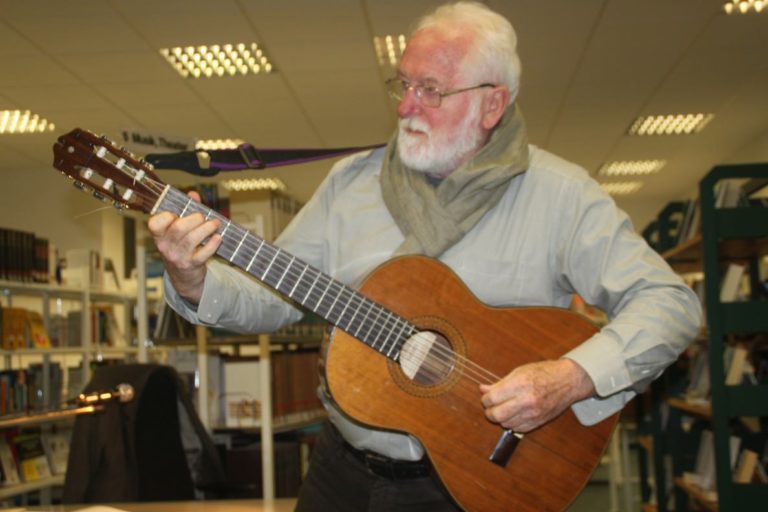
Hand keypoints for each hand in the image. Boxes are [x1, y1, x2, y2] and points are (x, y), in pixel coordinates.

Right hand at [147, 191, 221, 303]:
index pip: (155, 223)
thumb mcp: (179, 230)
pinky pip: (203, 254)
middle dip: (194, 219)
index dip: (167, 215)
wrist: (184, 276)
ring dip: (206, 229)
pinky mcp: (191, 265)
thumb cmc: (182, 247)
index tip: (178, 213)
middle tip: (203, 217)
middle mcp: (165, 246)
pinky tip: (218, 237)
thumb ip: (186, 210)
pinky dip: (213, 244)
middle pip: (178, 228)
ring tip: (215, 224)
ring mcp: (177, 257)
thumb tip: (193, 194)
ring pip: (191, 239)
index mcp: (159, 235)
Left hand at [480, 359, 594, 432]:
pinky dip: (511, 423)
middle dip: (489, 411)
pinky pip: (517, 429)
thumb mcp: (519, 372)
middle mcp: (526, 400)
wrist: (568, 381)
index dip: (485, 399)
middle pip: (496, 415)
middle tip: (490, 406)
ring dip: (500, 418)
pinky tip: (513, 415)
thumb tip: (482, 389)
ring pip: (505, 424)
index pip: (492, 398)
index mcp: (520, 384)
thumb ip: (500, 383)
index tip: (487, 397)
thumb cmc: (543, 373)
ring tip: (503, 409)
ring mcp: (533, 413)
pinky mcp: (538, 422)